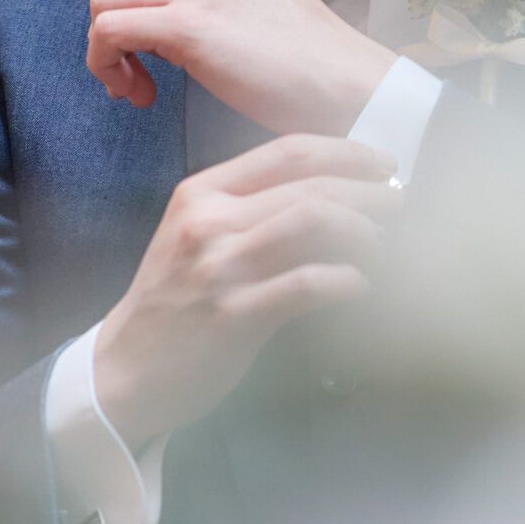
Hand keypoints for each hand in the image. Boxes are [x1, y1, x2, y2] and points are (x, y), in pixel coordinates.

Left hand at [88, 0, 394, 133]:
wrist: (349, 86)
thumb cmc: (311, 67)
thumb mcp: (257, 8)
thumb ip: (212, 1)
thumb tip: (162, 27)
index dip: (134, 13)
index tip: (151, 60)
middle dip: (114, 31)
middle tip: (141, 79)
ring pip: (103, 3)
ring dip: (106, 51)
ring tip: (137, 88)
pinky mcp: (187, 24)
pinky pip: (107, 31)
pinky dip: (106, 64)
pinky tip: (140, 94)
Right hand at [93, 135, 401, 446]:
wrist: (123, 372)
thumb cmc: (172, 303)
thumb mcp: (194, 237)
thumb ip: (248, 209)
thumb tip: (331, 192)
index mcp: (202, 194)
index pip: (288, 151)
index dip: (347, 153)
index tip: (383, 165)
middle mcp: (210, 223)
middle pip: (312, 185)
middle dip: (370, 192)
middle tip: (401, 206)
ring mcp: (221, 268)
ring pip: (316, 221)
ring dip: (365, 232)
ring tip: (384, 247)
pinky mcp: (236, 314)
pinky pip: (311, 283)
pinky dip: (349, 281)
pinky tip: (361, 287)